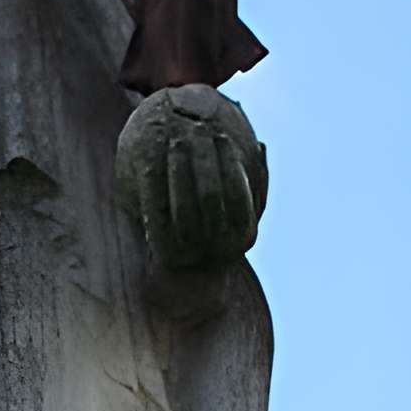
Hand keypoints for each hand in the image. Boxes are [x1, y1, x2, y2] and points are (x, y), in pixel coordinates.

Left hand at [116, 85, 266, 273]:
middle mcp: (223, 248)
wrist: (187, 281)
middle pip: (212, 196)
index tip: (221, 135)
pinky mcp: (165, 253)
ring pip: (185, 208)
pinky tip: (149, 162)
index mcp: (245, 235)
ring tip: (175, 140)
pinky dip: (155, 188)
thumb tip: (262, 146)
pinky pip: (159, 216)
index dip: (230, 163)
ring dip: (180, 172)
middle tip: (194, 130)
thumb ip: (253, 181)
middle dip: (204, 160)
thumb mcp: (239, 209)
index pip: (239, 192)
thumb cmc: (216, 231)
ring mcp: (193, 253)